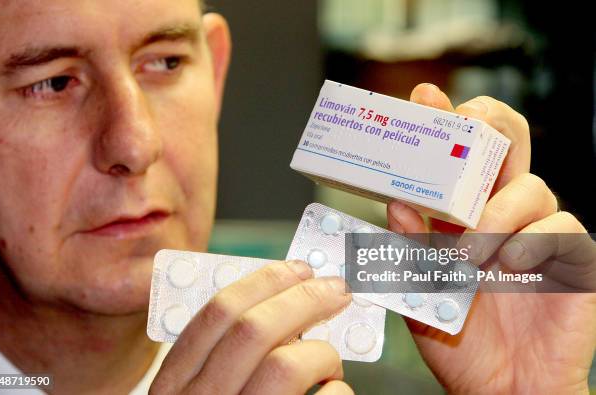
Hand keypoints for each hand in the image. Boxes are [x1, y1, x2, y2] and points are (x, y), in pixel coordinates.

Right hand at [149, 260, 353, 394]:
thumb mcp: (200, 394)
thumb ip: (222, 357)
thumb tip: (278, 308)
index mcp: (174, 387)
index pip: (217, 313)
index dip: (264, 281)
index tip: (296, 268)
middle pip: (255, 328)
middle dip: (303, 298)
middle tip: (335, 290)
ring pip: (288, 365)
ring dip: (321, 350)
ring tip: (330, 356)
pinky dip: (339, 392)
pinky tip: (337, 393)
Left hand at [387, 84, 595, 393]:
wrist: (502, 389)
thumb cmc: (462, 340)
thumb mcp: (420, 290)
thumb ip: (409, 248)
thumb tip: (396, 204)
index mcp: (464, 215)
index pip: (459, 155)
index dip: (446, 121)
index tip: (425, 98)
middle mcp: (503, 213)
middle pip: (509, 142)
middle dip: (486, 126)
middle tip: (463, 132)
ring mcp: (539, 231)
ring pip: (530, 187)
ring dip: (492, 216)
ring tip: (468, 255)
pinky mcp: (572, 256)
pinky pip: (559, 226)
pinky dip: (528, 241)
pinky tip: (507, 266)